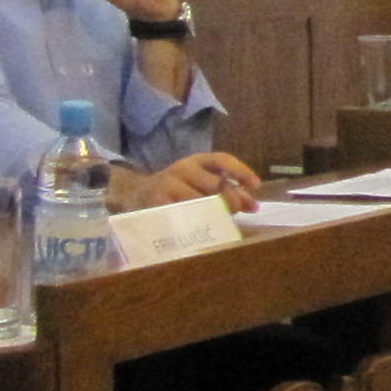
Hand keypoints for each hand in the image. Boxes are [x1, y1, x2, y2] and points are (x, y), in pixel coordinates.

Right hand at [113, 151, 260, 213]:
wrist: (134, 194)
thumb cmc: (175, 190)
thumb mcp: (198, 183)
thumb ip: (226, 191)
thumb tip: (253, 205)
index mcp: (195, 161)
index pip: (222, 159)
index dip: (241, 171)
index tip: (256, 186)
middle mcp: (182, 169)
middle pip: (215, 184)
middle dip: (231, 200)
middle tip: (237, 212)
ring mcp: (167, 185)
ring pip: (200, 201)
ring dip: (214, 214)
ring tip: (219, 223)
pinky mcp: (156, 203)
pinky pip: (182, 215)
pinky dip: (195, 224)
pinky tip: (200, 231)